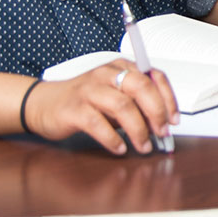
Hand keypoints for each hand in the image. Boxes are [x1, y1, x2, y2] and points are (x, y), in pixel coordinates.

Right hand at [25, 63, 178, 155]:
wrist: (43, 103)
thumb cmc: (85, 101)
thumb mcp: (114, 96)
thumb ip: (137, 105)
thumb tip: (162, 124)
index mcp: (120, 68)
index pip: (154, 77)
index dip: (168, 99)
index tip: (174, 120)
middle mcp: (106, 74)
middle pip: (141, 88)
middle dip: (156, 113)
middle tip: (162, 133)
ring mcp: (89, 91)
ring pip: (123, 106)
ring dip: (138, 130)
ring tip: (143, 146)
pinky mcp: (74, 109)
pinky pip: (99, 124)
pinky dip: (113, 139)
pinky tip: (119, 148)